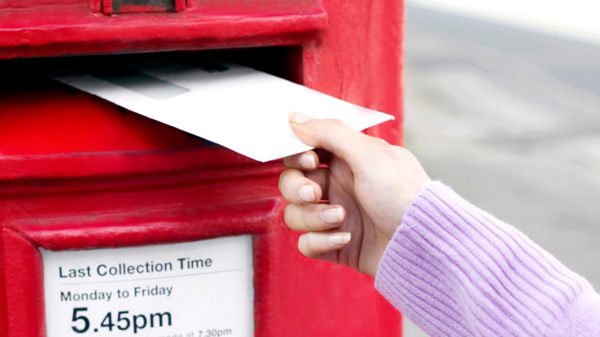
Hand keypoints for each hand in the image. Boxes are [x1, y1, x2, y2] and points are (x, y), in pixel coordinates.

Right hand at [279, 112, 430, 276]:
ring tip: (341, 219)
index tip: (311, 161)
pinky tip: (345, 238)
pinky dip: (321, 241)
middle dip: (297, 189)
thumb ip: (330, 132)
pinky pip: (307, 244)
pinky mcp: (337, 245)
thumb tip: (296, 118)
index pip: (305, 153)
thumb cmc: (404, 195)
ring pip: (296, 215)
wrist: (424, 244)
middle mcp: (340, 187)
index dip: (298, 157)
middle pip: (292, 184)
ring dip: (313, 218)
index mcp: (348, 160)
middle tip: (315, 194)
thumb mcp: (369, 154)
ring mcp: (337, 217)